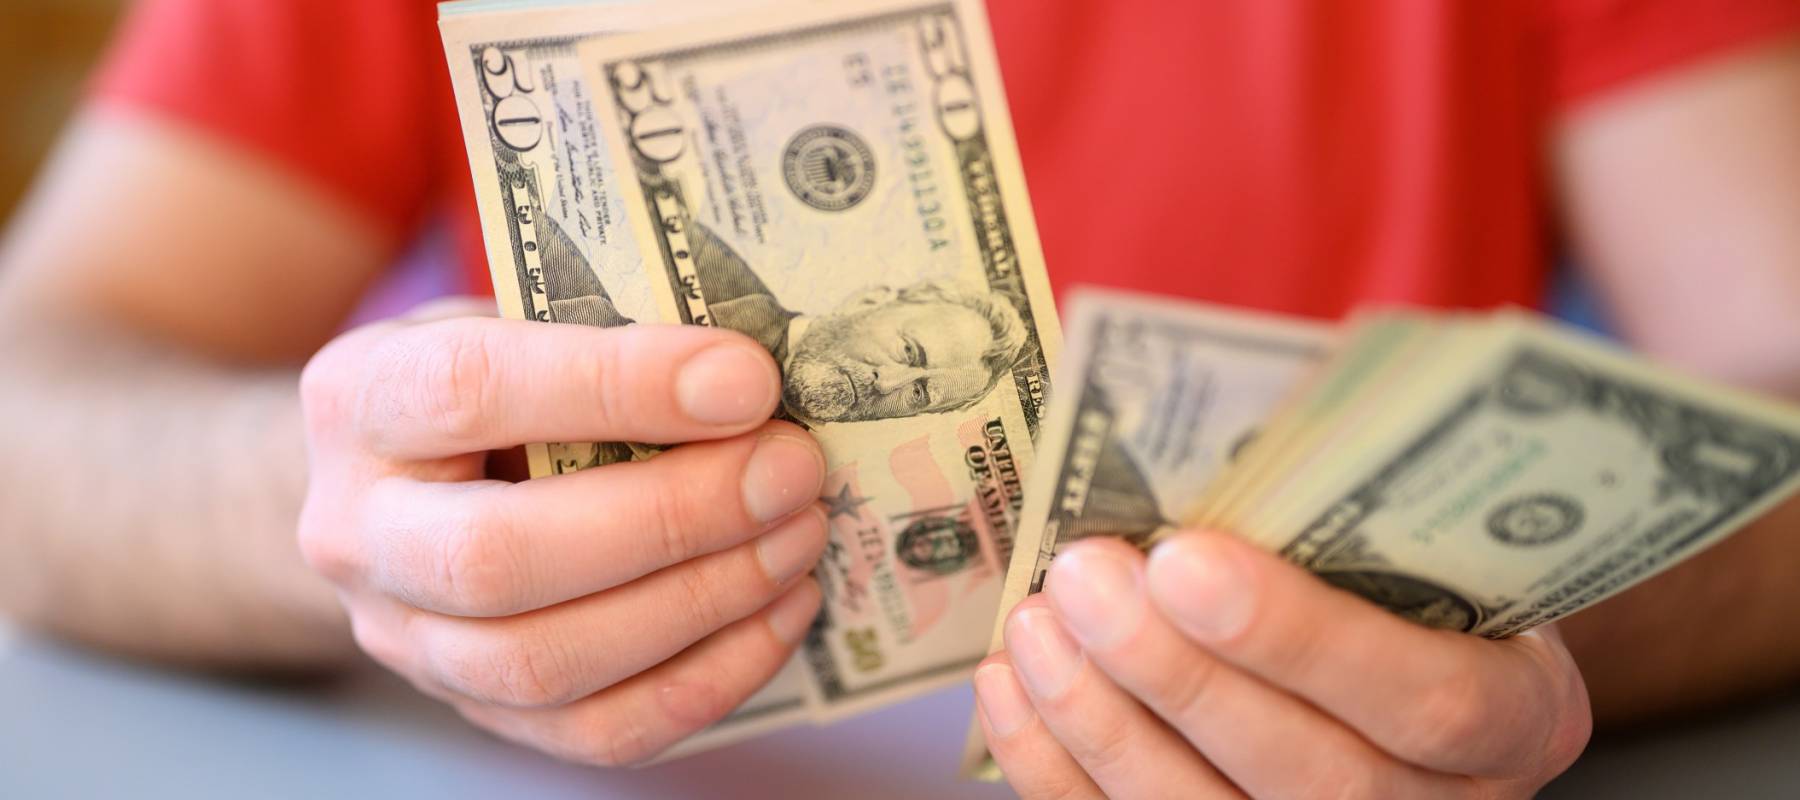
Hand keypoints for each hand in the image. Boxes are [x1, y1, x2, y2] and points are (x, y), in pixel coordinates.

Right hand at [297, 300, 826, 764]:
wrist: (407, 484)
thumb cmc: (491, 384)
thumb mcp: (517, 319)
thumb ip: (606, 334)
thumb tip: (751, 379)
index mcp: (361, 403)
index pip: (472, 391)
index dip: (618, 386)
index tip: (745, 380)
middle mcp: (358, 536)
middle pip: (501, 557)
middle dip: (673, 517)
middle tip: (791, 469)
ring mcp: (409, 642)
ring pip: (547, 662)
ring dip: (703, 601)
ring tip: (800, 534)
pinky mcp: (480, 714)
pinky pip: (600, 731)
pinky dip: (712, 677)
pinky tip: (782, 608)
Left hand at [976, 532, 1592, 798]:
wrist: (1420, 649)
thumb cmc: (1415, 567)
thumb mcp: (1430, 528)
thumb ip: (1353, 499)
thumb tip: (1210, 412)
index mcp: (1522, 717)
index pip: (1426, 700)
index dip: (1300, 636)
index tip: (1184, 557)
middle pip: (1310, 776)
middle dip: (1177, 673)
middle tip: (1084, 575)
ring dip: (1105, 722)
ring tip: (1038, 622)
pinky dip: (1057, 772)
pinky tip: (1013, 688)